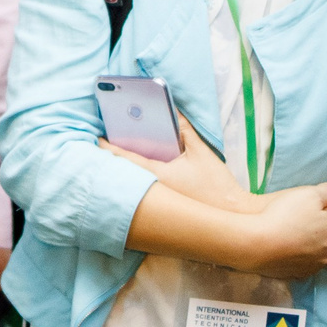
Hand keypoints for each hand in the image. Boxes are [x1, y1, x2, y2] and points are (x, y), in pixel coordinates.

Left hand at [101, 110, 262, 214]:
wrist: (231, 216)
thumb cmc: (216, 185)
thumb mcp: (201, 151)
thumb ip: (185, 129)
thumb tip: (173, 110)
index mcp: (158, 174)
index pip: (126, 158)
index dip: (108, 147)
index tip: (95, 137)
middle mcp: (153, 190)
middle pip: (127, 170)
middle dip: (115, 157)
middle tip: (102, 141)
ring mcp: (158, 202)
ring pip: (135, 182)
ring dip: (127, 169)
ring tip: (117, 152)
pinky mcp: (165, 209)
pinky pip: (146, 192)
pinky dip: (140, 180)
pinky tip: (139, 172)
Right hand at [243, 184, 326, 279]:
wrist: (255, 243)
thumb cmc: (284, 216)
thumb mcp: (308, 195)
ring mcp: (311, 267)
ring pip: (324, 263)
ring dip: (322, 255)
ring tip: (309, 242)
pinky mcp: (294, 274)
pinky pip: (303, 268)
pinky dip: (301, 260)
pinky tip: (290, 250)